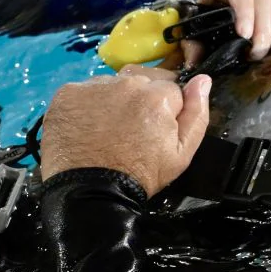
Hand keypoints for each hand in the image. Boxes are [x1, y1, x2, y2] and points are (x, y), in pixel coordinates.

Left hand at [41, 70, 212, 195]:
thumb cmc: (140, 175)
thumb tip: (203, 80)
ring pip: (112, 83)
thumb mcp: (181, 154)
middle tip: (133, 128)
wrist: (89, 192)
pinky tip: (88, 125)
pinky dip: (88, 104)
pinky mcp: (68, 93)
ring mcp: (94, 86)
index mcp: (158, 96)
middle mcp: (126, 82)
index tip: (155, 129)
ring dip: (114, 98)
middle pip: (141, 79)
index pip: (170, 88)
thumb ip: (197, 113)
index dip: (166, 109)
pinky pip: (85, 90)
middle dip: (142, 98)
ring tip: (109, 127)